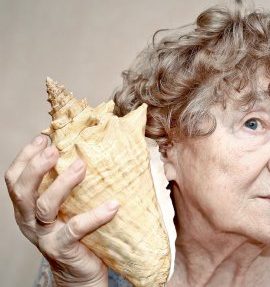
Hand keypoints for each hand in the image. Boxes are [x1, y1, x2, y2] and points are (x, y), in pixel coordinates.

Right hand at [5, 135, 118, 285]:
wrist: (79, 272)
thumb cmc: (76, 233)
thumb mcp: (65, 207)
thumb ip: (66, 186)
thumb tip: (83, 152)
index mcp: (27, 208)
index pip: (15, 179)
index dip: (25, 156)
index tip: (44, 138)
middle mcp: (29, 221)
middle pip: (21, 191)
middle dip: (36, 167)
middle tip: (54, 150)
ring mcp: (44, 236)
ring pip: (44, 207)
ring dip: (62, 184)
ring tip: (81, 167)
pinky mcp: (62, 249)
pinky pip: (76, 228)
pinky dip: (95, 215)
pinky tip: (113, 205)